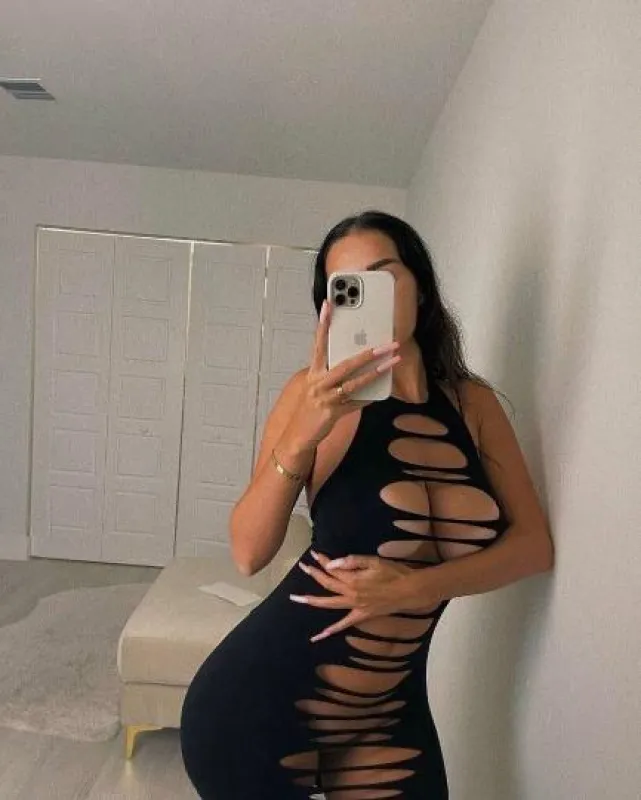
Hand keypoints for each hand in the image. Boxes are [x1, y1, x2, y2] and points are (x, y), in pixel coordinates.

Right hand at [282, 300, 399, 451]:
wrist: (297, 436)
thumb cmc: (309, 408)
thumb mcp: (317, 387)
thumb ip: (332, 375)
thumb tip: (356, 364)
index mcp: (313, 372)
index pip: (319, 343)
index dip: (323, 324)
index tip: (329, 304)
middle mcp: (318, 383)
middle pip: (345, 364)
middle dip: (368, 353)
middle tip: (387, 344)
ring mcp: (325, 398)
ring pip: (354, 383)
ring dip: (376, 372)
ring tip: (392, 363)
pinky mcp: (333, 413)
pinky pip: (356, 404)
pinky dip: (369, 398)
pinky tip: (381, 393)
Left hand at [290, 551, 415, 641]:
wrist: (409, 591)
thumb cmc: (394, 572)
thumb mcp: (374, 561)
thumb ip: (351, 561)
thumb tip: (332, 564)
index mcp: (353, 579)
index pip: (333, 569)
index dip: (323, 561)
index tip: (315, 554)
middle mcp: (351, 594)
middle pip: (327, 585)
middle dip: (314, 575)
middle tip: (303, 567)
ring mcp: (355, 606)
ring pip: (329, 604)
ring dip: (311, 600)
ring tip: (296, 598)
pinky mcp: (361, 615)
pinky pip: (343, 625)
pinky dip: (330, 631)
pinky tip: (317, 636)